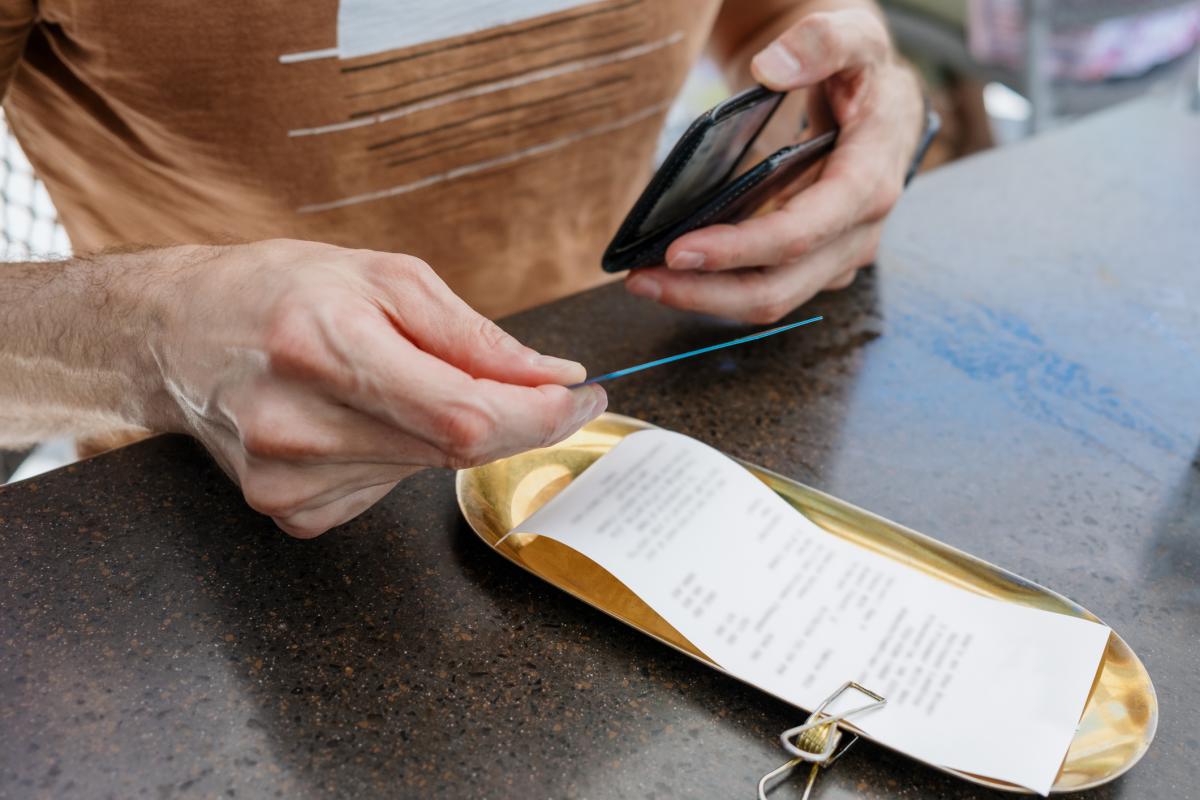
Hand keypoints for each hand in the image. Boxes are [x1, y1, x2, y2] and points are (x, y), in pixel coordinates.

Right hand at [148, 240, 605, 537]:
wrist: (175, 333)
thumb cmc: (280, 289)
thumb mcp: (382, 278)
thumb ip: (474, 335)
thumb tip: (551, 378)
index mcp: (321, 345)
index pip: (464, 413)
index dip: (541, 415)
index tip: (584, 397)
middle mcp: (296, 423)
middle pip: (454, 449)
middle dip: (514, 420)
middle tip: (534, 388)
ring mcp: (286, 478)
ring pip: (426, 470)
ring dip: (445, 433)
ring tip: (396, 383)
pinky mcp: (287, 510)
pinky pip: (386, 490)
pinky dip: (399, 455)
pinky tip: (360, 419)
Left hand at [626, 9, 924, 323]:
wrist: (877, 100)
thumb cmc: (863, 73)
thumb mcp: (856, 38)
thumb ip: (822, 43)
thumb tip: (772, 70)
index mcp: (869, 182)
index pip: (801, 233)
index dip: (740, 248)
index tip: (679, 249)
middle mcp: (857, 232)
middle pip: (778, 287)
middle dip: (706, 292)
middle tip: (641, 279)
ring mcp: (837, 254)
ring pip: (769, 300)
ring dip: (704, 298)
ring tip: (645, 281)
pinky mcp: (816, 264)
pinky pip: (764, 289)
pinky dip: (717, 288)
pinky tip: (674, 273)